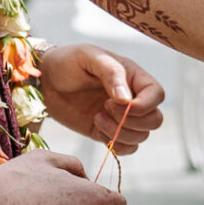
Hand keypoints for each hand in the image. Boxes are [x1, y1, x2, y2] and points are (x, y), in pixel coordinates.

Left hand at [38, 44, 164, 151]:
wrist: (46, 80)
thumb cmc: (68, 61)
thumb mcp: (88, 56)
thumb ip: (111, 73)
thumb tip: (126, 99)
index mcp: (133, 76)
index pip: (157, 95)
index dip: (143, 106)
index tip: (115, 103)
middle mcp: (133, 97)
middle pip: (154, 120)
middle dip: (131, 122)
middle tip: (105, 109)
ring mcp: (122, 117)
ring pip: (141, 137)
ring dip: (119, 133)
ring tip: (96, 117)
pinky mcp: (109, 131)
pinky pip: (127, 148)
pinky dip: (114, 144)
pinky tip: (96, 128)